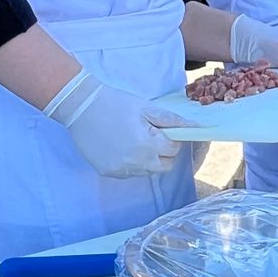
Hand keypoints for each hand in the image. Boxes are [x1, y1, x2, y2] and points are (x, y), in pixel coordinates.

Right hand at [43, 72, 199, 177]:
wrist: (81, 106)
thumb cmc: (116, 103)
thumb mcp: (147, 108)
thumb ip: (172, 121)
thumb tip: (196, 128)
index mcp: (147, 145)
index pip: (174, 150)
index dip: (171, 138)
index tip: (161, 129)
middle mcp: (135, 163)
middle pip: (164, 166)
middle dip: (164, 152)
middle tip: (151, 136)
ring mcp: (120, 170)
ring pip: (147, 171)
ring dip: (148, 159)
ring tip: (134, 139)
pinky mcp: (108, 173)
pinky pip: (129, 173)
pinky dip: (131, 163)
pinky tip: (122, 147)